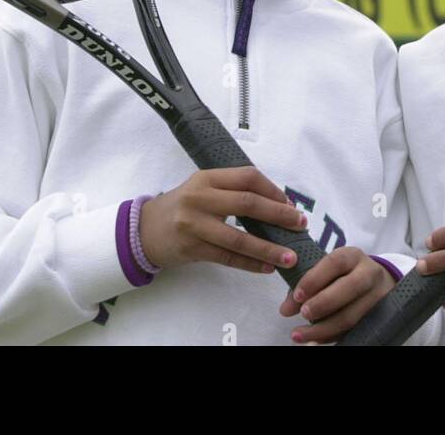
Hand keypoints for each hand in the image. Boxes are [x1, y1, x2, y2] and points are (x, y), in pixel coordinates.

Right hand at [139, 167, 307, 272]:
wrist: (144, 230)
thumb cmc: (183, 207)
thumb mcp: (204, 189)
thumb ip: (233, 192)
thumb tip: (278, 205)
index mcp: (207, 178)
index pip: (248, 177)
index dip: (273, 190)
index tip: (290, 205)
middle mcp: (199, 198)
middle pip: (248, 204)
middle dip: (279, 216)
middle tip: (301, 226)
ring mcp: (193, 224)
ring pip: (239, 237)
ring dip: (269, 248)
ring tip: (290, 257)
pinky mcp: (191, 248)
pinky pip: (227, 258)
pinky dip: (250, 264)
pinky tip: (267, 268)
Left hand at [278, 247, 393, 343]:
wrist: (377, 283)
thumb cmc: (342, 275)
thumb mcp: (327, 271)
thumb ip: (304, 285)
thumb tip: (285, 309)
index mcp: (352, 256)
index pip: (335, 263)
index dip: (315, 279)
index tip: (297, 295)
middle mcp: (369, 273)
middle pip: (350, 288)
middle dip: (323, 303)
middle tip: (303, 314)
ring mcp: (377, 297)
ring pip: (352, 315)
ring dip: (323, 328)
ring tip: (299, 334)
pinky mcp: (378, 318)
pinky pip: (352, 331)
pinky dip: (331, 337)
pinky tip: (313, 341)